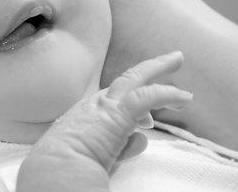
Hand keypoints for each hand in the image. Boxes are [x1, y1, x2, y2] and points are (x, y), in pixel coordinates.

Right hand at [16, 52, 190, 191]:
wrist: (54, 178)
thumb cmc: (65, 175)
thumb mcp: (96, 159)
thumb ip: (119, 148)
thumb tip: (140, 139)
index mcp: (84, 119)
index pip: (112, 102)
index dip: (134, 107)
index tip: (148, 121)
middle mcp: (92, 107)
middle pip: (124, 81)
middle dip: (148, 70)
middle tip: (170, 61)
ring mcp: (103, 108)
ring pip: (134, 78)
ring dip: (157, 69)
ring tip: (177, 60)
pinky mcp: (115, 115)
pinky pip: (146, 97)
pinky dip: (166, 94)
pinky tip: (184, 97)